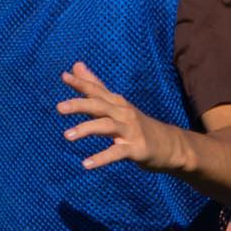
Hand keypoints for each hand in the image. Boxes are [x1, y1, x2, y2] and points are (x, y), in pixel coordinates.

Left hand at [57, 61, 180, 172]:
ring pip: (107, 126)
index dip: (81, 83)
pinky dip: (101, 158)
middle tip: (59, 107)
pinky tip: (86, 164)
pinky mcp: (136, 148)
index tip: (64, 76)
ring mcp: (130, 130)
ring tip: (67, 135)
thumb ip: (95, 86)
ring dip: (87, 129)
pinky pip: (116, 152)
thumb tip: (76, 65)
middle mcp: (123, 113)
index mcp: (117, 103)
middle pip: (100, 105)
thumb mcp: (117, 105)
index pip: (97, 90)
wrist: (170, 145)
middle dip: (80, 105)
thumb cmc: (138, 125)